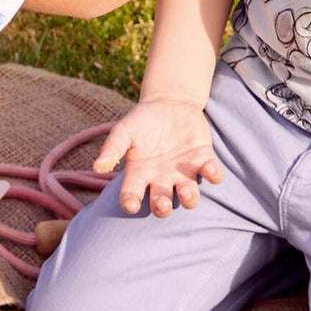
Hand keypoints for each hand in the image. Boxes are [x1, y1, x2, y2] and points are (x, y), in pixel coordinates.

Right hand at [93, 96, 221, 217]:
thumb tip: (97, 167)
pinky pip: (212, 175)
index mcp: (139, 175)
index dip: (131, 204)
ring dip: (189, 198)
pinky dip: (213, 175)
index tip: (131, 205)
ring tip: (185, 192)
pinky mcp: (203, 161)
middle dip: (162, 208)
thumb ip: (112, 148)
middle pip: (162, 205)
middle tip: (161, 202)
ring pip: (189, 197)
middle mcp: (162, 179)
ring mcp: (184, 173)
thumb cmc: (142, 120)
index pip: (132, 196)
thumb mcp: (124, 130)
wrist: (170, 102)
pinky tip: (209, 168)